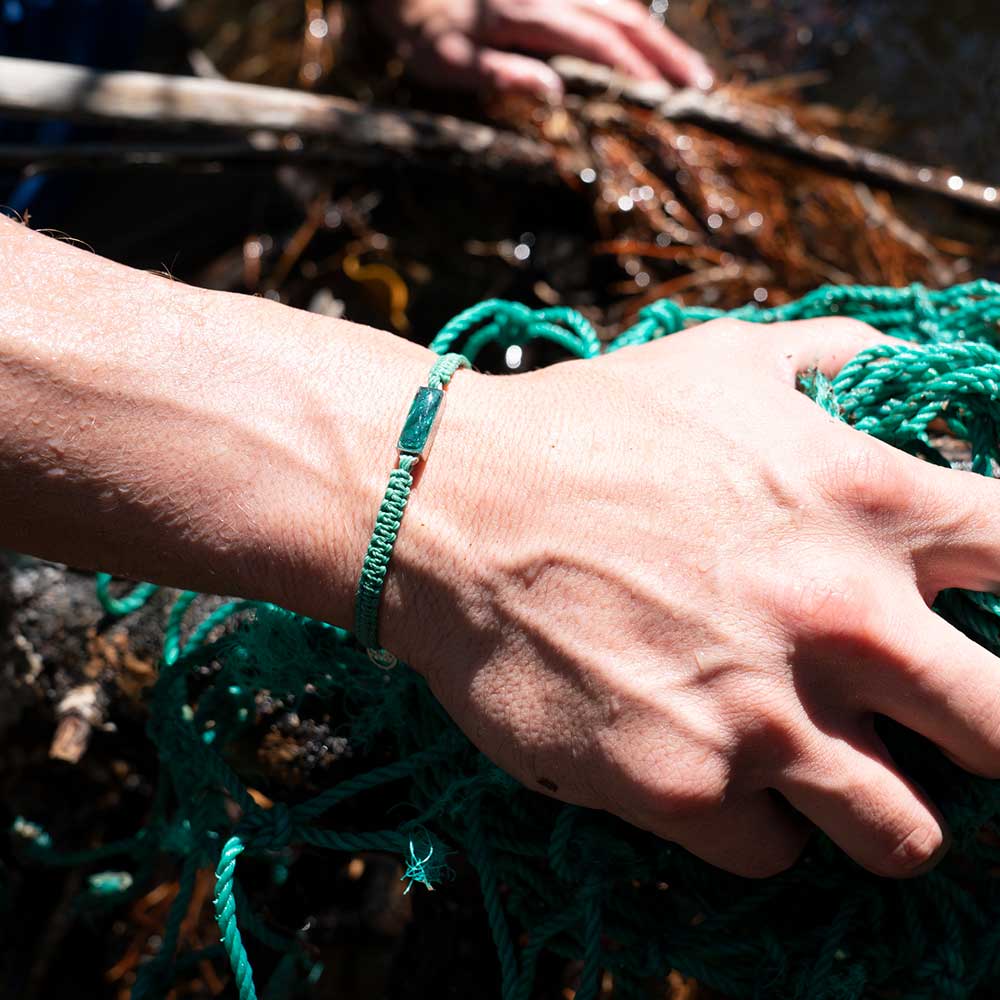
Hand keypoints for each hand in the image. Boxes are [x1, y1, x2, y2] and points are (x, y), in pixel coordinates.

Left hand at [372, 0, 712, 96]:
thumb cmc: (423, 29)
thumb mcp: (449, 62)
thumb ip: (503, 75)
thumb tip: (556, 93)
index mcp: (528, 13)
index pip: (596, 41)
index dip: (634, 70)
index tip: (666, 99)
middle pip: (624, 16)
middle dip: (666, 53)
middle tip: (702, 87)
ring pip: (622, 3)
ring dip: (660, 37)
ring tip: (691, 71)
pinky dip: (636, 21)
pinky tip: (653, 43)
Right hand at [383, 317, 999, 877]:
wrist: (449, 511)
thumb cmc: (587, 429)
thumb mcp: (723, 362)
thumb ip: (839, 360)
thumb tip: (910, 374)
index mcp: (870, 506)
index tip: (988, 615)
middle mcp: (843, 622)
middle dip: (982, 731)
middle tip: (919, 714)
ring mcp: (767, 720)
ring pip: (911, 835)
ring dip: (877, 800)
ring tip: (817, 760)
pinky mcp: (685, 791)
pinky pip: (774, 851)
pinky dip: (755, 819)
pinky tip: (708, 761)